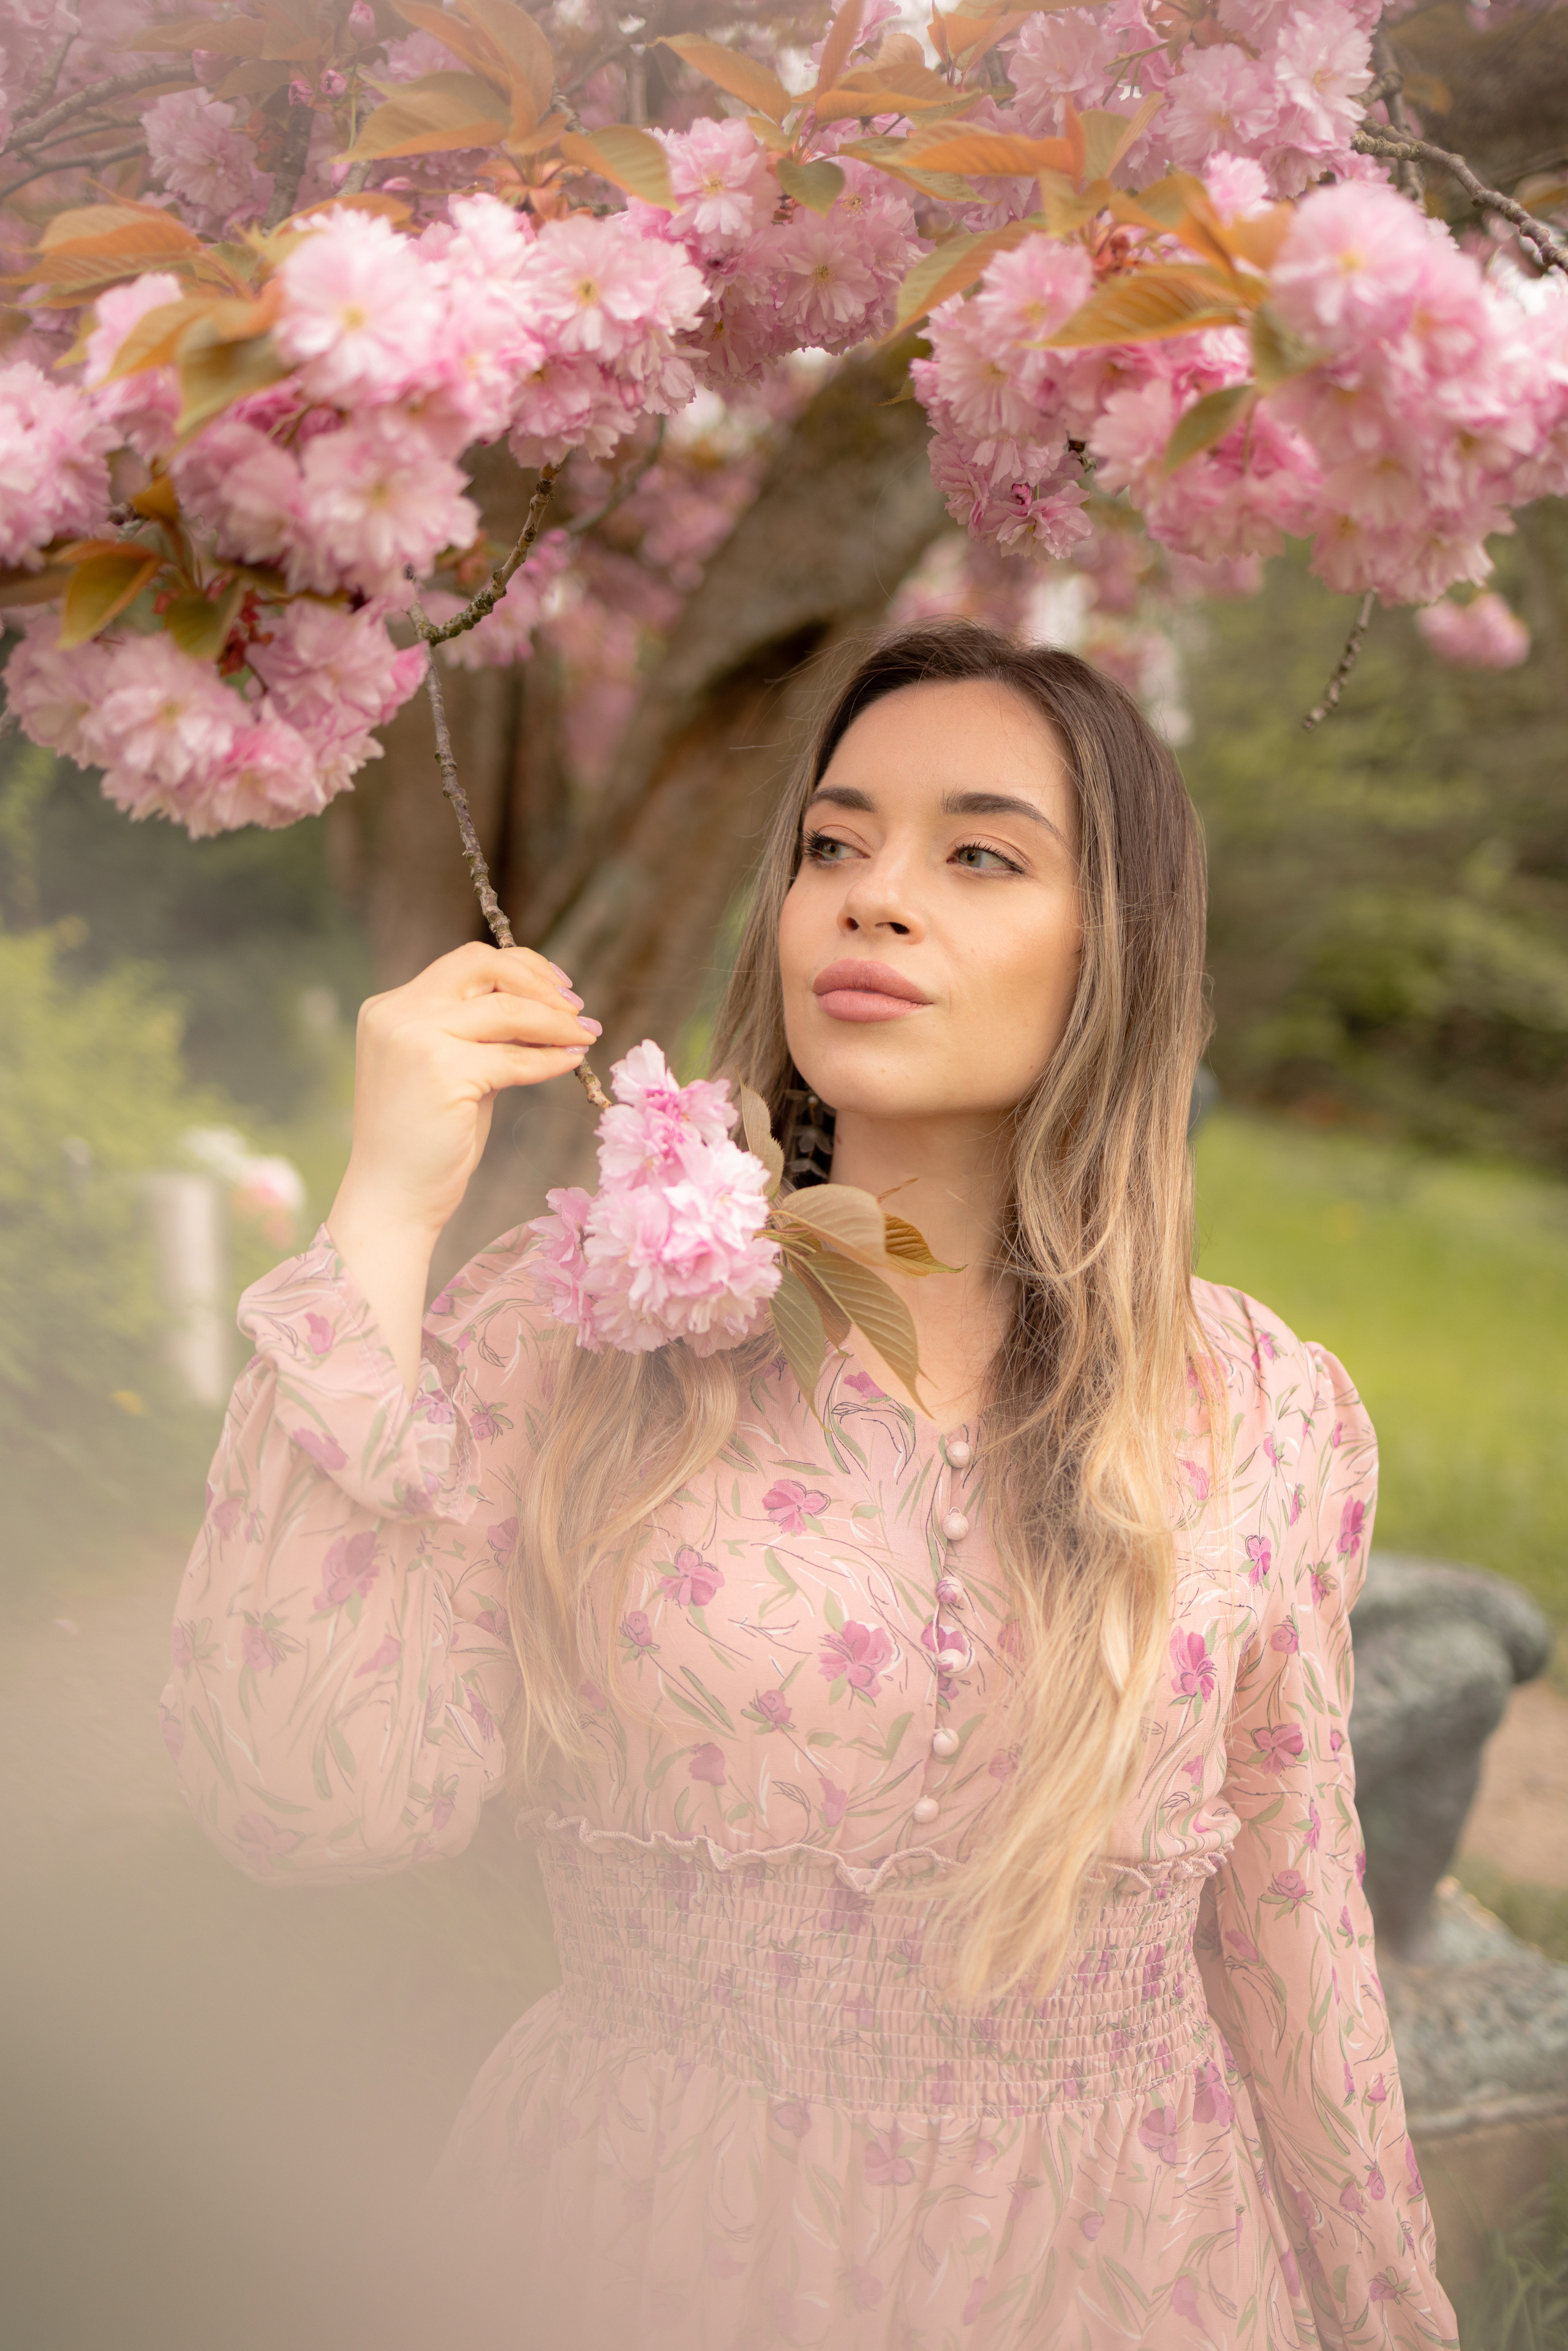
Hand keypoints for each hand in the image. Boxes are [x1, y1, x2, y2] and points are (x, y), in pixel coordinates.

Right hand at [326, 944, 598, 1388]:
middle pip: (482, 966)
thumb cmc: (425, 1143)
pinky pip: (514, 1057)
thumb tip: (546, 1008)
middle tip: (578, 1008)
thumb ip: (482, 1035)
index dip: (519, 968)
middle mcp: (397, 1013)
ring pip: (506, 1010)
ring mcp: (415, 1038)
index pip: (465, 963)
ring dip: (556, 1022)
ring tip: (588, 1036)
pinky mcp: (441, 1071)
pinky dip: (550, 1059)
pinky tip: (572, 1063)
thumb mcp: (452, 1071)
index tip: (559, 987)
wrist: (392, 1200)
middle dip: (539, 982)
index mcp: (392, 1008)